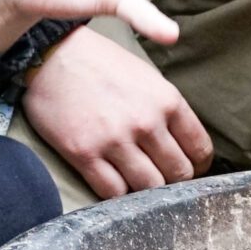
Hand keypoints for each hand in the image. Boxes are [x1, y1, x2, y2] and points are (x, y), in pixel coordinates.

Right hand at [18, 23, 214, 198]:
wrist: (51, 55)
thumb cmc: (100, 62)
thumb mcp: (146, 75)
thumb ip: (168, 107)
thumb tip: (183, 140)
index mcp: (166, 100)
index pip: (199, 149)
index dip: (197, 164)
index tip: (188, 168)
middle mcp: (146, 122)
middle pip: (178, 173)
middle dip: (175, 181)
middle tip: (163, 178)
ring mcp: (115, 140)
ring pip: (149, 187)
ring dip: (147, 191)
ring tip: (140, 184)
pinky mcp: (85, 154)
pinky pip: (113, 193)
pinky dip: (117, 195)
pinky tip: (115, 184)